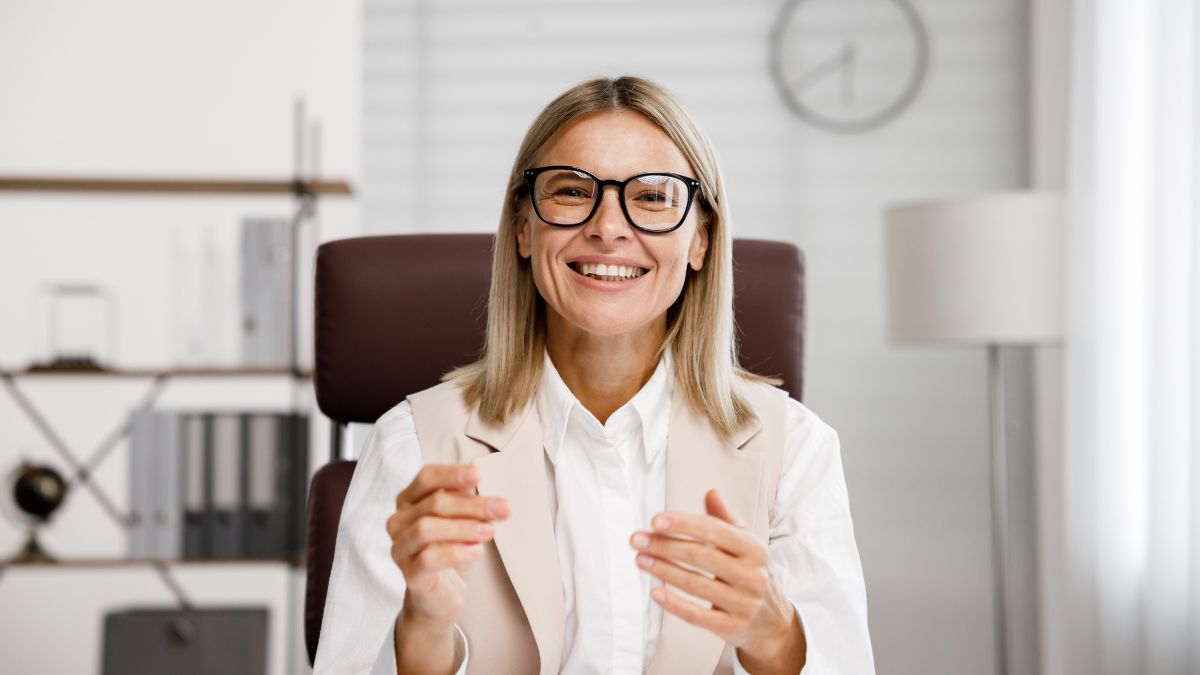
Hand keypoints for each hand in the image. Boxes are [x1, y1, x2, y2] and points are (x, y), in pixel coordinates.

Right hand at [387, 463, 509, 625]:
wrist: (441, 595)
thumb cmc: (451, 550)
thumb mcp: (462, 521)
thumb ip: (466, 502)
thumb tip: (482, 483)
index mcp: (409, 501)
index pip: (426, 478)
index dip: (451, 474)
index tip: (479, 476)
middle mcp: (399, 521)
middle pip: (434, 503)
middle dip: (472, 505)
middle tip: (503, 509)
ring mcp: (400, 548)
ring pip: (426, 529)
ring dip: (463, 527)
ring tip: (490, 531)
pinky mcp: (409, 574)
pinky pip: (428, 559)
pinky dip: (455, 552)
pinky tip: (477, 551)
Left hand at [630, 489, 804, 671]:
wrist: (774, 623)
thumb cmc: (752, 575)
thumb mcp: (747, 545)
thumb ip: (726, 520)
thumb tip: (711, 493)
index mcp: (754, 549)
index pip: (714, 530)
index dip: (683, 524)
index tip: (655, 521)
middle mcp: (752, 575)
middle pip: (700, 556)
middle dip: (664, 546)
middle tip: (637, 540)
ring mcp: (743, 603)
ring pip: (695, 584)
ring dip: (663, 570)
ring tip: (640, 560)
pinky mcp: (732, 627)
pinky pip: (698, 615)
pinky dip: (674, 604)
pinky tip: (655, 592)